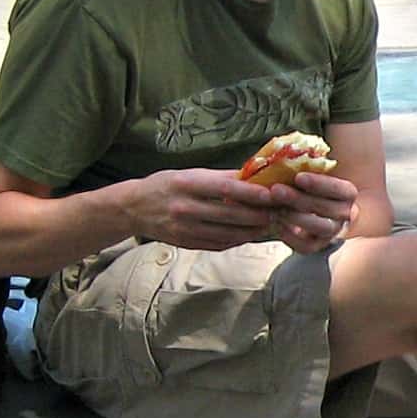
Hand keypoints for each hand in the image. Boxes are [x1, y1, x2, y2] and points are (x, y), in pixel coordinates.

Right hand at [127, 167, 353, 253]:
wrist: (135, 208)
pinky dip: (239, 239)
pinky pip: (220, 243)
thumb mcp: (190, 174)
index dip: (253, 193)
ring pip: (230, 233)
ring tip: (271, 223)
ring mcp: (187, 229)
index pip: (226, 189)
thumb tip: (255, 175)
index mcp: (188, 184)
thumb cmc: (167, 184)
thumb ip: (221, 177)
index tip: (274, 194)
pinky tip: (251, 233)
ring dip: (254, 229)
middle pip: (232, 215)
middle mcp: (186, 208)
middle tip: (281, 211)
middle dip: (260, 214)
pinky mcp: (188, 243)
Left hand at [257, 168, 358, 255]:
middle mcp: (346, 214)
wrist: (317, 211)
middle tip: (276, 191)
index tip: (298, 177)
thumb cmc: (307, 185)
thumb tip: (283, 148)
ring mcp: (333, 232)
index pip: (340, 188)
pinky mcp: (318, 246)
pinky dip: (292, 238)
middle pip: (327, 209)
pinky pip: (308, 247)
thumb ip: (303, 163)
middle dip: (300, 199)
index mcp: (348, 192)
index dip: (320, 184)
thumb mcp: (311, 171)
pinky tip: (277, 226)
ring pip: (321, 228)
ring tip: (275, 209)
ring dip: (297, 218)